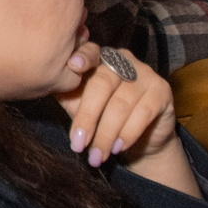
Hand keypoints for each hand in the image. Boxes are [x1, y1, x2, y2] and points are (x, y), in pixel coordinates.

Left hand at [54, 44, 188, 186]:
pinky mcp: (162, 91)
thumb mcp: (79, 105)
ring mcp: (145, 73)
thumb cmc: (101, 118)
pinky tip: (118, 148)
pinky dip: (128, 133)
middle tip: (78, 144)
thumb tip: (46, 85)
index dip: (83, 57)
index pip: (90, 52)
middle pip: (102, 84)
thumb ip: (66, 93)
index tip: (72, 67)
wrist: (137, 141)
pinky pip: (143, 112)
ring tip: (97, 155)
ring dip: (106, 134)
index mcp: (100, 58)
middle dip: (87, 117)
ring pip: (121, 104)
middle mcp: (124, 60)